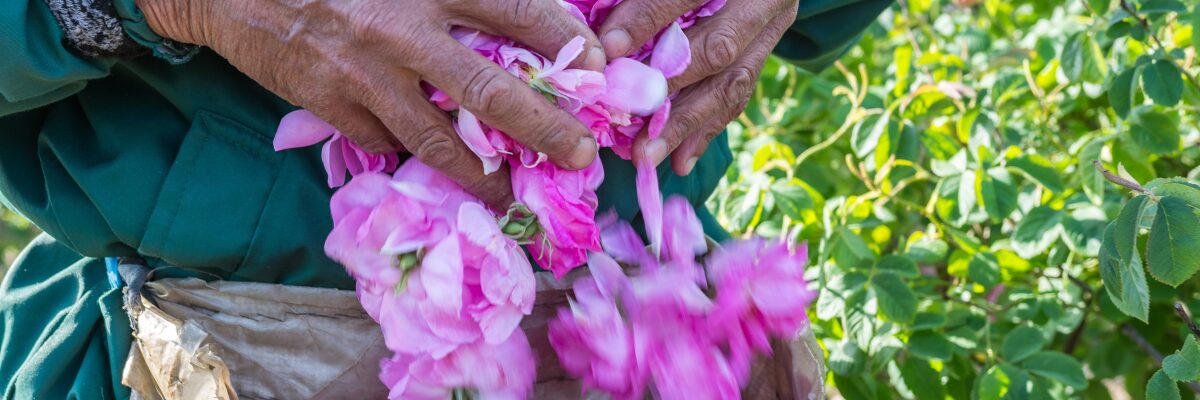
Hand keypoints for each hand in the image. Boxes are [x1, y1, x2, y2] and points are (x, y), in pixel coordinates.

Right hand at [135, 0, 607, 206]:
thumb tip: (510, 15)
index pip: (517, 12)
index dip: (565, 41)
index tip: (600, 66)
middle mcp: (403, 33)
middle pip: (492, 92)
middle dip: (546, 129)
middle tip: (583, 155)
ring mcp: (366, 78)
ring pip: (438, 141)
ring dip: (482, 176)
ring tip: (512, 196)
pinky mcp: (332, 108)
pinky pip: (385, 142)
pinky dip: (413, 156)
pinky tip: (438, 169)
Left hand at [598, 0, 797, 175]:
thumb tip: (599, 35)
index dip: (648, 19)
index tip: (607, 50)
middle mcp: (762, 0)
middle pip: (719, 48)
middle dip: (670, 89)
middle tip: (629, 119)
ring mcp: (770, 27)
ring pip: (733, 83)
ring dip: (687, 125)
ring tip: (648, 155)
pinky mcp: (764, 52)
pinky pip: (738, 96)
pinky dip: (705, 130)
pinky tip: (679, 159)